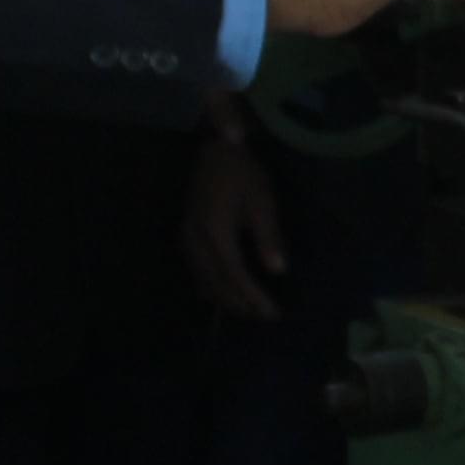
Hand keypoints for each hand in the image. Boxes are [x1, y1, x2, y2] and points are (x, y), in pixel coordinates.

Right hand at [181, 121, 292, 321]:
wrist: (214, 149)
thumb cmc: (243, 172)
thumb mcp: (262, 201)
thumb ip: (269, 237)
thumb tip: (278, 270)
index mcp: (215, 232)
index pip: (235, 275)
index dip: (253, 297)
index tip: (272, 312)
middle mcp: (196, 240)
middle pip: (217, 283)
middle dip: (241, 303)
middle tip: (264, 316)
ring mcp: (187, 238)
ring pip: (204, 280)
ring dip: (226, 298)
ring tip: (248, 309)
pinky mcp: (186, 234)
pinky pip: (196, 270)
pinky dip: (211, 286)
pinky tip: (223, 292)